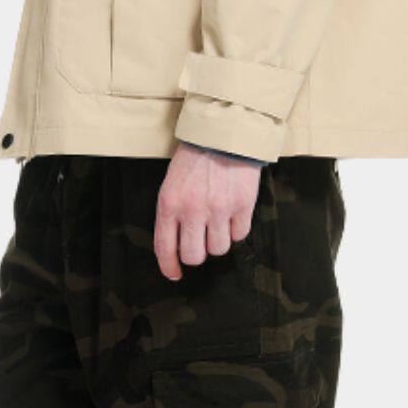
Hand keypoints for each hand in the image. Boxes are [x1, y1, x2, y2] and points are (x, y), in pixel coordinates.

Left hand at [154, 144, 261, 281]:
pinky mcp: (242, 205)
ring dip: (218, 241)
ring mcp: (219, 209)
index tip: (174, 274)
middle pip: (195, 256)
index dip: (169, 266)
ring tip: (218, 222)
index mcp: (169, 203)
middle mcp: (192, 209)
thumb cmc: (195, 158)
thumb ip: (173, 213)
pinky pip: (240, 235)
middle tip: (201, 243)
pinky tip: (233, 213)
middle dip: (198, 254)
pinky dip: (237, 229)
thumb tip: (178, 246)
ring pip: (219, 249)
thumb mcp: (172, 183)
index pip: (165, 247)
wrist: (224, 133)